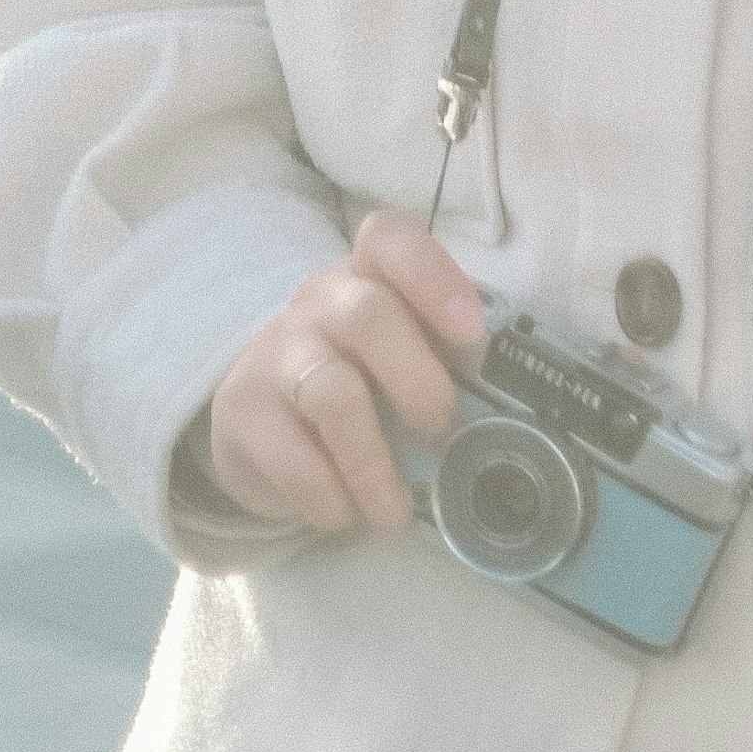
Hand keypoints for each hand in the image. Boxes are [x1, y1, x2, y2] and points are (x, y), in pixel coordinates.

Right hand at [205, 211, 480, 537]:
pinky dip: (329, 495)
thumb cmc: (358, 376)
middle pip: (367, 317)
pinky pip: (292, 458)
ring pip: (332, 394)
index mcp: (367, 274)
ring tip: (394, 510)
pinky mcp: (243, 413)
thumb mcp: (399, 349)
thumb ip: (446, 356)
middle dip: (418, 382)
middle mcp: (318, 302)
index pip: (390, 240)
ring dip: (374, 462)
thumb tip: (509, 409)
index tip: (472, 333)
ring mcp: (276, 354)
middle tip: (440, 433)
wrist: (260, 413)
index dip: (434, 277)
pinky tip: (344, 511)